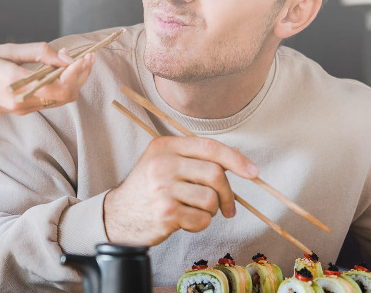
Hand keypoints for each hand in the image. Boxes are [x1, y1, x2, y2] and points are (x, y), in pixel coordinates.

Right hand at [0, 42, 94, 115]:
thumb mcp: (5, 51)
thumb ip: (38, 53)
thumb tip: (65, 56)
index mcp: (19, 85)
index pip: (62, 86)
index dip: (79, 72)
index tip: (86, 56)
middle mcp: (24, 101)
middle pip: (67, 96)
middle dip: (81, 76)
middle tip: (86, 57)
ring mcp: (23, 108)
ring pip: (60, 99)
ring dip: (71, 81)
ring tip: (73, 60)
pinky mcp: (20, 109)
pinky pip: (48, 99)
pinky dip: (58, 85)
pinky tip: (56, 70)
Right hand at [103, 136, 258, 245]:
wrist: (118, 215)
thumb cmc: (148, 189)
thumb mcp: (162, 162)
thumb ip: (192, 158)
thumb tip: (238, 165)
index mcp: (164, 147)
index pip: (209, 147)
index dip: (236, 159)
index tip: (253, 172)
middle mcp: (162, 164)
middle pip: (215, 173)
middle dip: (228, 193)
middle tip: (227, 206)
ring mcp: (163, 189)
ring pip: (211, 199)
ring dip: (212, 210)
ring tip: (196, 211)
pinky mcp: (166, 213)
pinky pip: (202, 219)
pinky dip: (201, 224)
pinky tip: (186, 221)